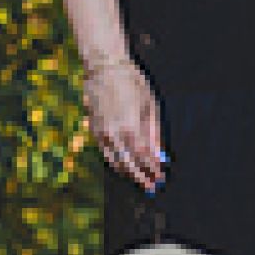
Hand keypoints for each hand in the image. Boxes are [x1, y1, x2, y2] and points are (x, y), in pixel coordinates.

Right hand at [83, 62, 165, 192]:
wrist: (105, 68)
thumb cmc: (132, 83)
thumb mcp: (150, 105)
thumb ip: (154, 133)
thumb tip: (159, 155)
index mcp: (131, 128)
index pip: (144, 158)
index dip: (152, 170)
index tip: (160, 177)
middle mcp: (115, 135)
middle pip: (129, 164)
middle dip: (141, 177)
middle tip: (151, 186)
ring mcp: (102, 134)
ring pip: (115, 162)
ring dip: (128, 173)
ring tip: (139, 180)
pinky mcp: (94, 130)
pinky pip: (105, 153)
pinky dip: (116, 163)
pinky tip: (124, 166)